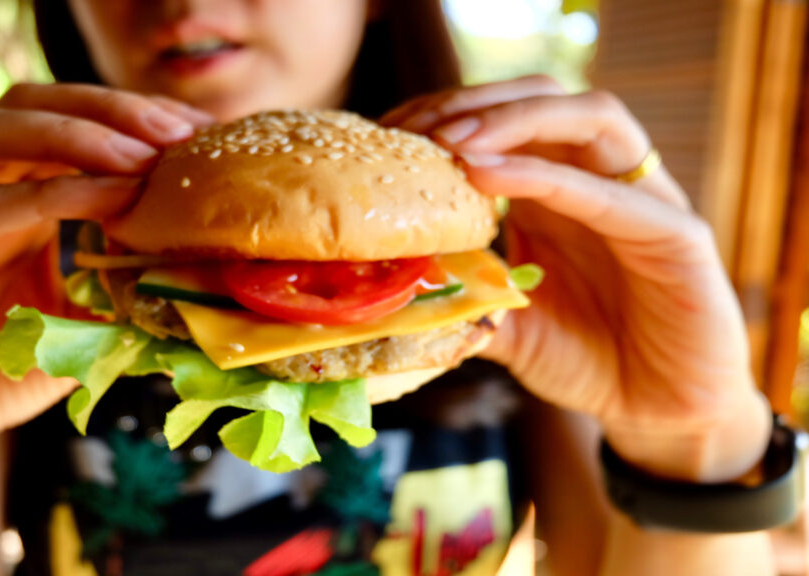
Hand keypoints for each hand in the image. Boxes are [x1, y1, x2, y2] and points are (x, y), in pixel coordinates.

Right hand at [0, 84, 213, 469]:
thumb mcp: (75, 325)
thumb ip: (120, 291)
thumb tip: (197, 273)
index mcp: (3, 195)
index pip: (64, 125)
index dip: (131, 118)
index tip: (196, 132)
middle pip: (27, 106)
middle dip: (109, 110)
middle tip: (178, 134)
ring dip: (74, 135)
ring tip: (143, 158)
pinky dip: (45, 196)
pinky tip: (107, 198)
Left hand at [383, 76, 770, 482]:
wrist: (662, 415)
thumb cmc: (590, 360)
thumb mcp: (509, 327)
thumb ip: (465, 301)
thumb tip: (394, 297)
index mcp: (561, 192)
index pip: (508, 120)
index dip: (447, 114)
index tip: (391, 133)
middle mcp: (603, 181)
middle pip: (545, 98)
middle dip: (474, 102)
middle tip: (414, 129)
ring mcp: (645, 201)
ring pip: (590, 116)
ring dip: (513, 118)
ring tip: (448, 141)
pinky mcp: (677, 237)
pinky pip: (611, 193)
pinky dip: (543, 176)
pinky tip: (483, 175)